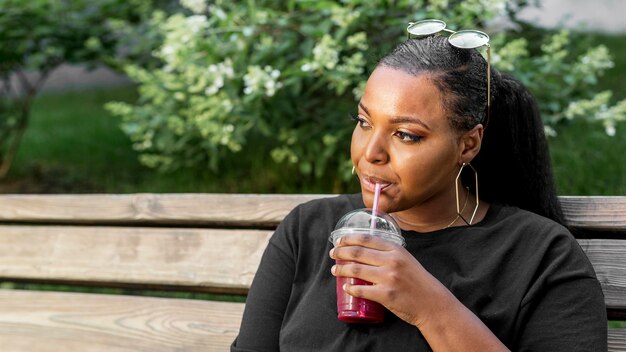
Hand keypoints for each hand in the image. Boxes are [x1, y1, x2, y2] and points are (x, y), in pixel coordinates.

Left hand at [329, 232, 445, 326]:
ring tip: (334, 270)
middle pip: (357, 252)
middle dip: (340, 252)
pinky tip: (346, 287)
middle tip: (332, 254)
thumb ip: (389, 254)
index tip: (339, 240)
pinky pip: (361, 290)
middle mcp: (391, 261)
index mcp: (396, 250)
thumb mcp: (406, 260)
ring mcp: (388, 278)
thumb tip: (366, 250)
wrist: (432, 303)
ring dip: (341, 270)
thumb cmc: (418, 282)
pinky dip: (351, 289)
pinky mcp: (386, 295)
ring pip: (356, 270)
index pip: (367, 238)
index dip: (349, 238)